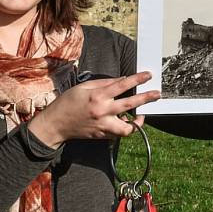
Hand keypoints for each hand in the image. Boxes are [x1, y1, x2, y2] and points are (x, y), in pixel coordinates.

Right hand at [28, 72, 159, 147]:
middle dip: (146, 98)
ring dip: (136, 122)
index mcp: (97, 97)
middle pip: (130, 104)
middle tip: (157, 94)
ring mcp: (103, 126)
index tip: (147, 75)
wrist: (55, 125)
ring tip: (140, 116)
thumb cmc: (67, 103)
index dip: (137, 79)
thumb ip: (103, 83)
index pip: (122, 85)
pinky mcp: (102, 136)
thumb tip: (121, 80)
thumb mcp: (83, 87)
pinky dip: (123, 128)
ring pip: (127, 128)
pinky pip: (118, 134)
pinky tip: (123, 122)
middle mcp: (102, 112)